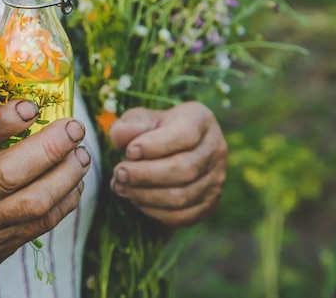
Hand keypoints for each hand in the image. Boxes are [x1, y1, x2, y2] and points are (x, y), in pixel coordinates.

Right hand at [0, 100, 89, 296]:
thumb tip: (20, 99)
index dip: (1, 122)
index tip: (30, 106)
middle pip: (6, 173)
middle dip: (48, 147)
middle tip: (73, 127)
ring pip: (33, 201)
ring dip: (66, 174)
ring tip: (81, 154)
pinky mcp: (4, 243)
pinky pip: (43, 221)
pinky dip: (66, 198)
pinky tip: (75, 181)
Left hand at [109, 101, 227, 228]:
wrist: (170, 150)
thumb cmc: (153, 130)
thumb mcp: (141, 119)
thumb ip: (130, 124)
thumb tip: (120, 135)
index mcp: (201, 120)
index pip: (185, 134)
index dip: (155, 145)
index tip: (129, 151)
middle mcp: (215, 149)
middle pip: (184, 169)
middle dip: (145, 174)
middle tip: (119, 173)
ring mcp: (216, 178)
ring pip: (182, 196)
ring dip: (145, 195)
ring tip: (121, 186)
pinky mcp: (209, 203)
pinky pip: (181, 216)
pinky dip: (154, 211)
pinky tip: (136, 199)